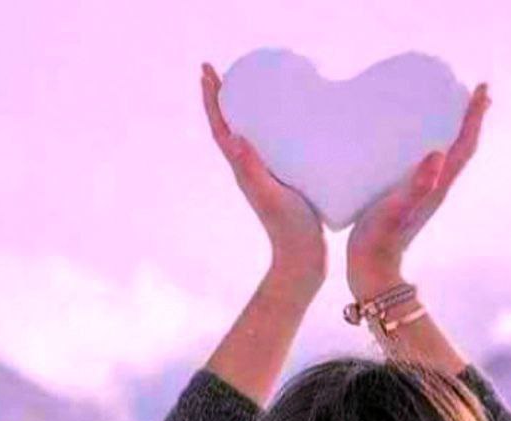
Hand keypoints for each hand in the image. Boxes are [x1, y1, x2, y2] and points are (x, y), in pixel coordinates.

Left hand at [200, 62, 326, 285]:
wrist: (303, 258)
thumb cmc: (288, 229)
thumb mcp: (270, 196)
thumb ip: (252, 170)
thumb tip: (233, 138)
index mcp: (244, 170)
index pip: (222, 129)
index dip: (213, 100)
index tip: (207, 72)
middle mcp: (250, 171)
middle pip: (231, 127)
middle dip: (225, 99)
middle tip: (223, 72)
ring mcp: (266, 177)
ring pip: (250, 137)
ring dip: (245, 112)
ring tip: (250, 89)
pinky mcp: (284, 182)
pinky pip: (272, 148)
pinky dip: (271, 130)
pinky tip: (286, 125)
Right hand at [346, 82, 491, 294]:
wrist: (369, 273)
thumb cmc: (379, 243)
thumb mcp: (395, 212)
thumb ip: (416, 188)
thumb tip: (438, 156)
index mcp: (436, 187)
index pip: (463, 147)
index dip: (474, 118)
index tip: (482, 90)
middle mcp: (433, 189)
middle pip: (459, 148)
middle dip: (467, 120)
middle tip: (470, 92)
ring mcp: (419, 196)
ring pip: (442, 158)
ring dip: (448, 133)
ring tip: (442, 110)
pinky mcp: (403, 201)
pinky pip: (420, 167)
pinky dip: (423, 148)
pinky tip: (407, 145)